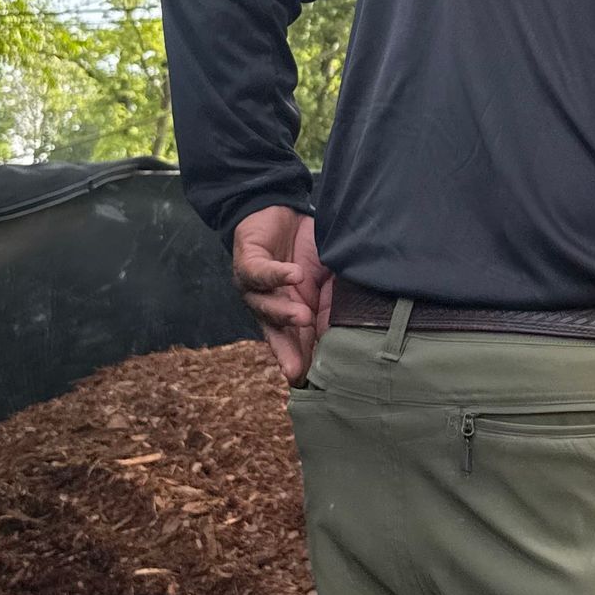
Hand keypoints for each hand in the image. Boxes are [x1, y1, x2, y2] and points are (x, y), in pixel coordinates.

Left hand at [231, 205, 331, 383]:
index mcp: (289, 314)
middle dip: (287, 351)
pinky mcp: (248, 261)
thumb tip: (346, 330)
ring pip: (265, 306)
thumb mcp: (327, 279)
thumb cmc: (308, 249)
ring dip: (284, 313)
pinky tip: (294, 275)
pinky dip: (277, 275)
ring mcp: (256, 287)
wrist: (280, 210)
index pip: (295, 344)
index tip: (308, 384)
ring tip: (303, 316)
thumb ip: (333, 302)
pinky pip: (260, 272)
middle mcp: (269, 306)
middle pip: (276, 335)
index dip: (301, 363)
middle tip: (299, 369)